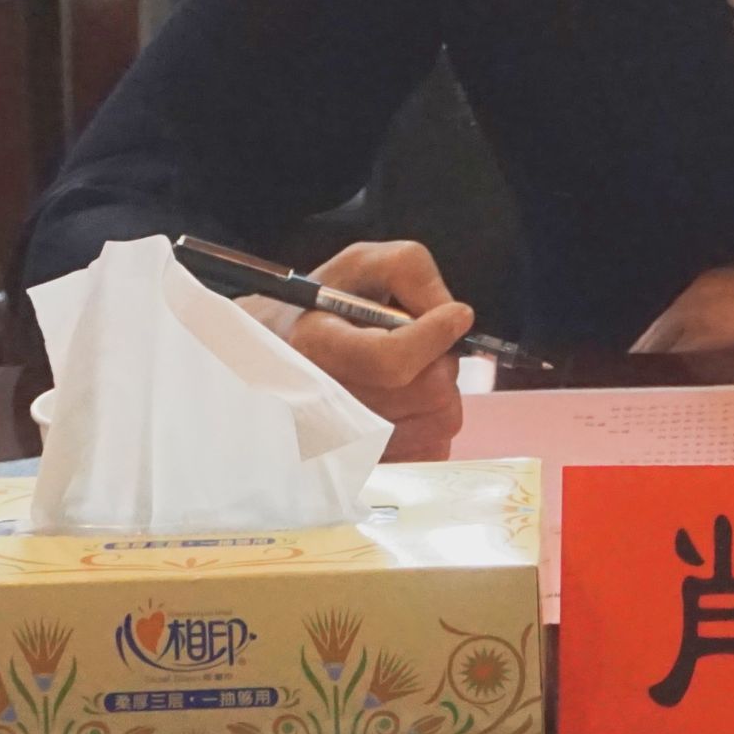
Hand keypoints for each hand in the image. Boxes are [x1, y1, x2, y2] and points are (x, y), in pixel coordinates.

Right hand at [283, 240, 472, 460]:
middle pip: (429, 390)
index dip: (434, 335)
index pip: (391, 359)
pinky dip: (433, 420)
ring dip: (440, 389)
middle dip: (440, 358)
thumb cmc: (324, 307)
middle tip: (419, 343)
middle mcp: (326, 405)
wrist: (276, 355)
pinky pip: (437, 447)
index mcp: (316, 348)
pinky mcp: (371, 469)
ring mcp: (346, 447)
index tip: (456, 315)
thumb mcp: (360, 264)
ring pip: (441, 419)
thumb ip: (410, 271)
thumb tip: (450, 313)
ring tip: (407, 371)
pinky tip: (405, 401)